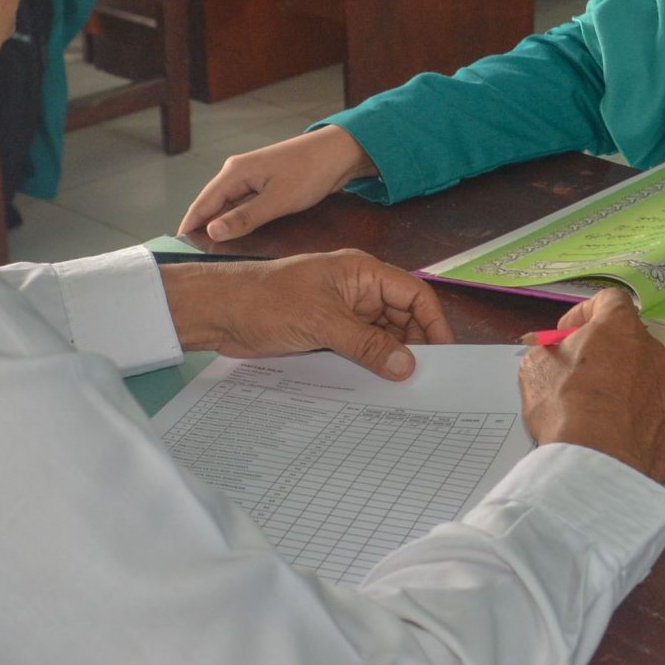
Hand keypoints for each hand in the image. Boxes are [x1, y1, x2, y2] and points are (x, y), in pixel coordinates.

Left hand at [161, 250, 451, 379]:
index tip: (445, 355)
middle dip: (413, 346)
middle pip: (401, 318)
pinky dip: (367, 365)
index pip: (413, 294)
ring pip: (380, 337)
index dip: (433, 323)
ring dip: (389, 359)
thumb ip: (367, 343)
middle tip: (424, 381)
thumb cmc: (267, 301)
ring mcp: (341, 312)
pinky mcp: (325, 333)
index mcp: (362, 273)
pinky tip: (374, 387)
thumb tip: (407, 365)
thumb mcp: (323, 322)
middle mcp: (357, 291)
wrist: (219, 311)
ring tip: (402, 390)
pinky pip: (357, 349)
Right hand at [180, 126, 375, 242]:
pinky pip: (242, 205)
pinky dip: (235, 220)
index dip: (188, 226)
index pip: (202, 204)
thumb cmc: (310, 172)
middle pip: (211, 205)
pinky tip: (234, 236)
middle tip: (191, 257)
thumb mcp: (277, 201)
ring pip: (226, 206)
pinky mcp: (264, 184)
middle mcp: (237, 172)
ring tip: (208, 251)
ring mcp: (250, 178)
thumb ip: (244, 218)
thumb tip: (211, 231)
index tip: (175, 249)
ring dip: (219, 225)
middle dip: (201, 229)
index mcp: (235, 172)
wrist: (339, 153)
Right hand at [517, 290, 664, 481]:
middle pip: (627, 339)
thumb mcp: (535, 368)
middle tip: (578, 371)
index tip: (566, 334)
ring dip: (622, 383)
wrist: (599, 462)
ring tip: (596, 409)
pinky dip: (637, 413)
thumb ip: (548, 351)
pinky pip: (654, 407)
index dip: (584, 312)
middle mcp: (652, 350)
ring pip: (643, 375)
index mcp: (619, 327)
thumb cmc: (566, 407)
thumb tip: (550, 354)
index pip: (609, 300)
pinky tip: (615, 432)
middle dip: (603, 350)